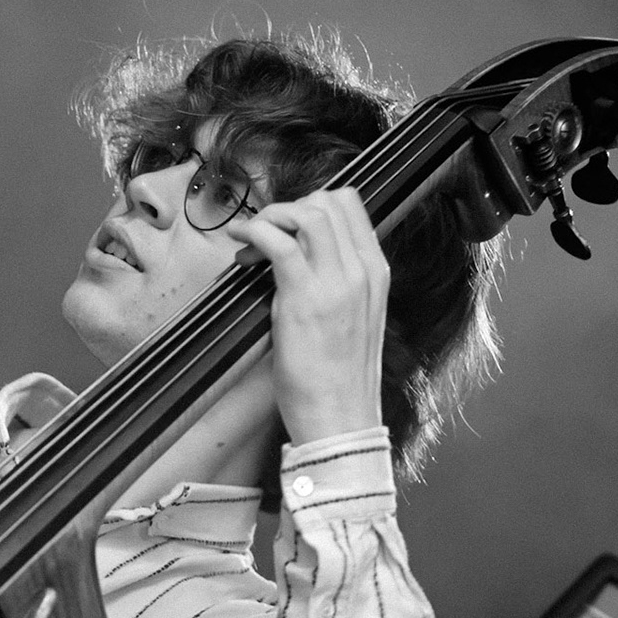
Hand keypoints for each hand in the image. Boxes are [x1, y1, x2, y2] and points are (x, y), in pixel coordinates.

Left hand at [223, 188, 388, 445]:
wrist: (340, 416)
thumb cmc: (337, 375)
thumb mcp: (351, 316)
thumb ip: (336, 281)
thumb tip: (299, 255)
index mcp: (375, 272)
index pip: (350, 205)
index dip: (310, 204)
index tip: (286, 227)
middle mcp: (362, 271)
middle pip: (328, 201)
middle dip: (287, 207)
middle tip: (263, 234)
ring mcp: (337, 282)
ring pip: (306, 214)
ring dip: (270, 217)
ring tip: (250, 239)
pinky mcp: (305, 297)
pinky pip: (278, 242)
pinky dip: (254, 231)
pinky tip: (241, 242)